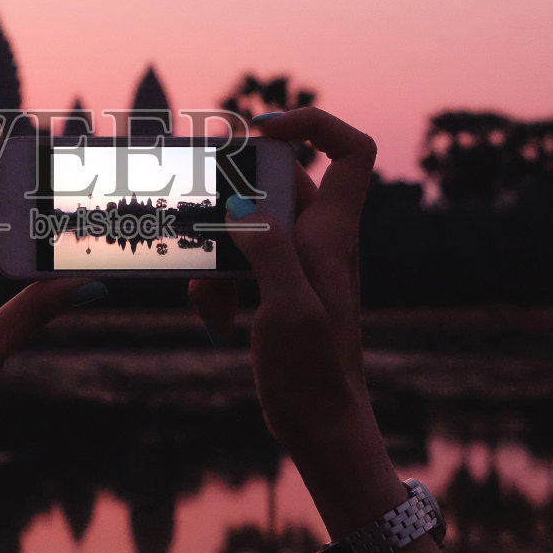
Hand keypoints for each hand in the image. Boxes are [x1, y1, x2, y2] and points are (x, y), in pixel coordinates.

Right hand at [190, 107, 378, 464]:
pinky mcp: (277, 291)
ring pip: (249, 228)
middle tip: (202, 219)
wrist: (321, 427)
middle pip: (278, 185)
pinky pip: (240, 264)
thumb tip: (242, 203)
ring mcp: (298, 265)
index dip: (315, 125)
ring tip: (209, 295)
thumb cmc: (315, 373)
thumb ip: (268, 249)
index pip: (351, 153)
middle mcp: (319, 241)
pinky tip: (216, 320)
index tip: (265, 132)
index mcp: (333, 234)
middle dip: (233, 200)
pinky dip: (219, 283)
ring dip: (218, 253)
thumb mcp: (288, 309)